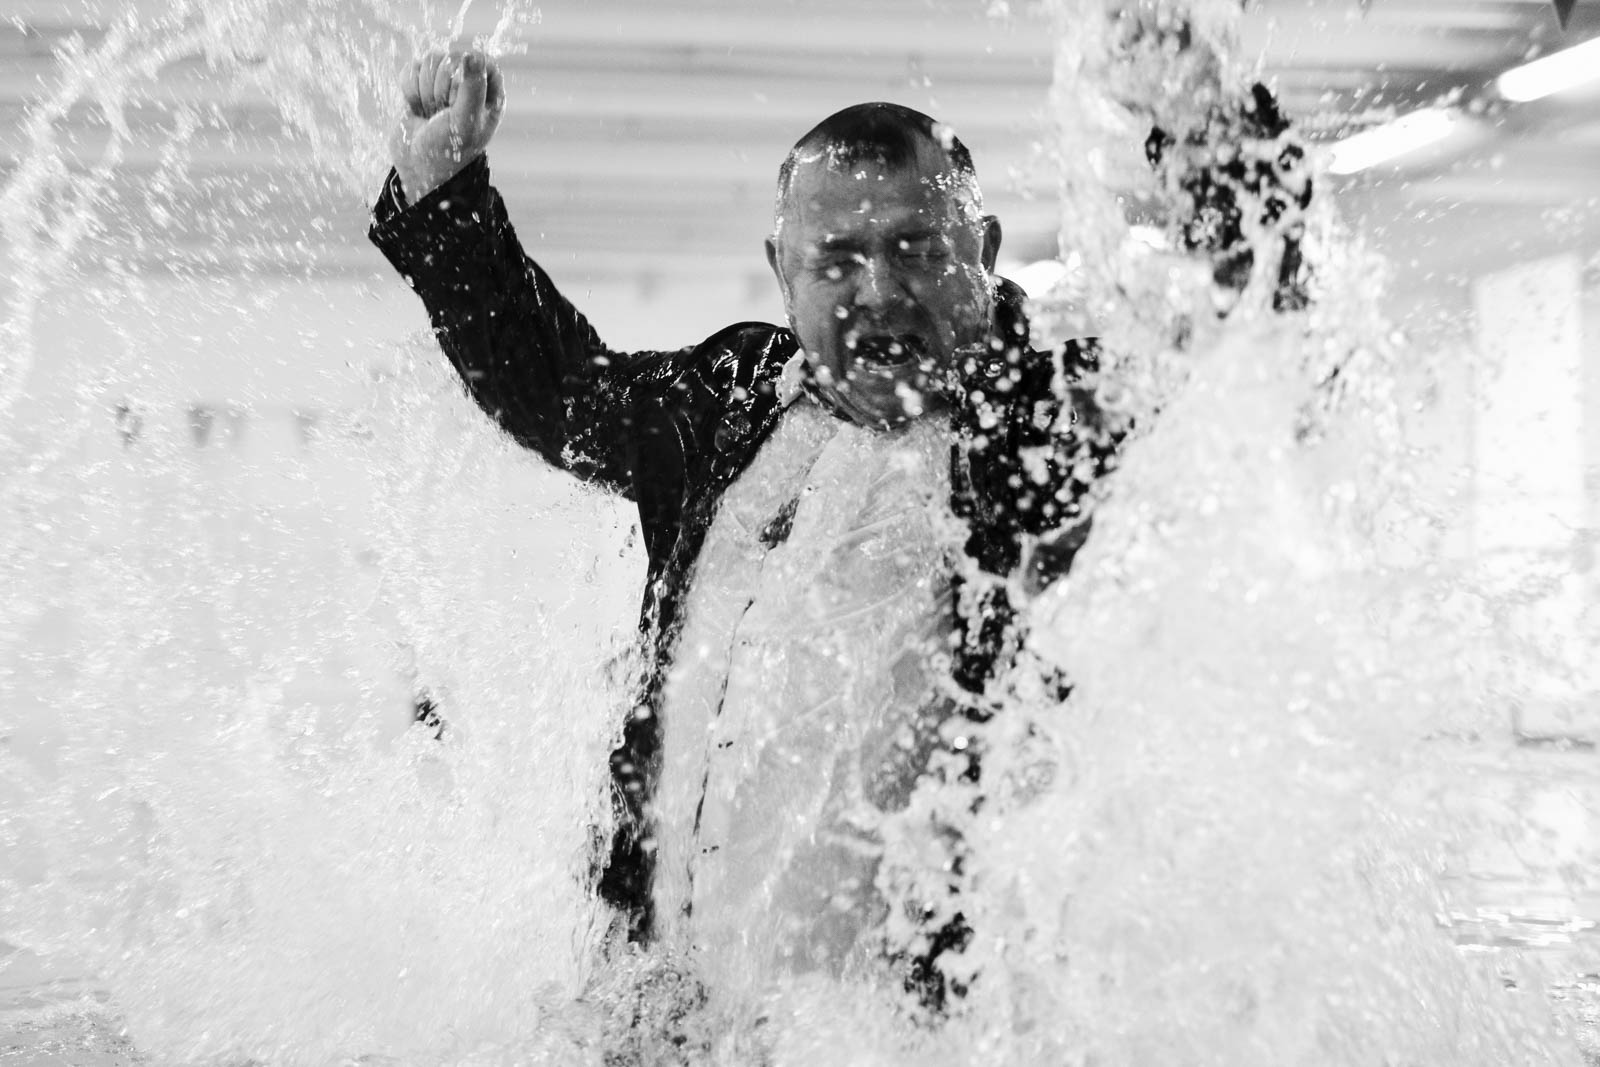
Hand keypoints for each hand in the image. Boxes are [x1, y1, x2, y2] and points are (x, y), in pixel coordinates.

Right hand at [388, 49, 504, 200]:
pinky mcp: (420, 85)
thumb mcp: (464, 123)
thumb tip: (472, 55)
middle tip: (441, 112)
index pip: (483, 61)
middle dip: (441, 85)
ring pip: (431, 60)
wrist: (415, 168)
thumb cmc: (447, 152)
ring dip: (425, 89)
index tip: (458, 96)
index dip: (466, 73)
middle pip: (453, 58)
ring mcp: (443, 84)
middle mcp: (469, 87)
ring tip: (430, 113)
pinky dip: (410, 89)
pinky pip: (412, 68)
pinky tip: (416, 109)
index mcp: (489, 96)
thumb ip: (472, 89)